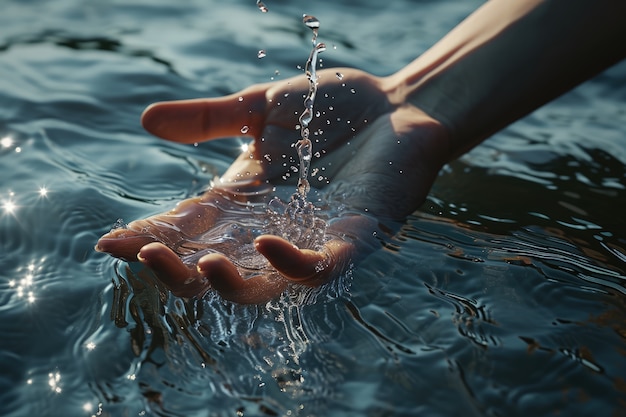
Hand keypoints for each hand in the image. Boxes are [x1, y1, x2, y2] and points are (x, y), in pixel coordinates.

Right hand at [96, 67, 449, 302]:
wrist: (397, 103)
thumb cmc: (333, 108)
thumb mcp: (260, 110)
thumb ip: (209, 120)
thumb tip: (146, 121)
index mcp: (245, 201)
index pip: (188, 228)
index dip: (151, 237)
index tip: (111, 243)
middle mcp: (271, 229)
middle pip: (213, 269)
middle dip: (176, 270)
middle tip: (144, 255)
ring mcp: (311, 239)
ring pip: (260, 286)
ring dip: (227, 283)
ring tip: (202, 263)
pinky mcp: (353, 240)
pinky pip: (319, 269)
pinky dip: (291, 265)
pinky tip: (267, 243)